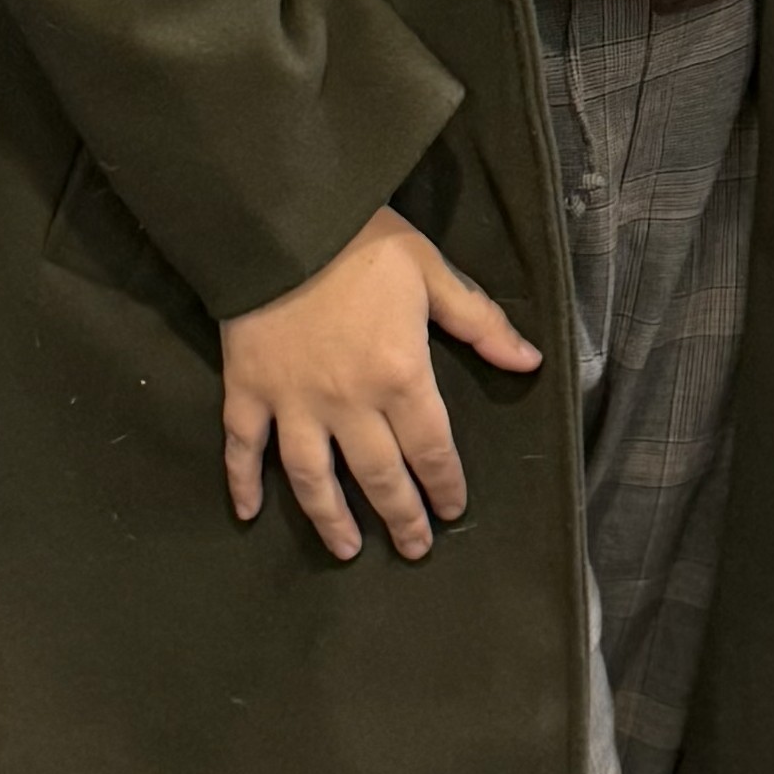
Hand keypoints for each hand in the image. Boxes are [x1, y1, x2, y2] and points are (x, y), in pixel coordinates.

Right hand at [221, 206, 542, 560]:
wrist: (282, 223)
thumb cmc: (366, 243)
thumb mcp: (434, 273)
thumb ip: (480, 323)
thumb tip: (530, 363)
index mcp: (400, 376)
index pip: (430, 447)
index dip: (444, 483)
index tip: (453, 511)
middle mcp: (347, 404)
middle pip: (377, 474)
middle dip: (399, 516)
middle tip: (413, 549)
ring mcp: (292, 404)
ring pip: (312, 478)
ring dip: (330, 518)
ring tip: (347, 549)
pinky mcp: (246, 393)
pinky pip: (243, 449)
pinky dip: (243, 483)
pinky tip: (248, 514)